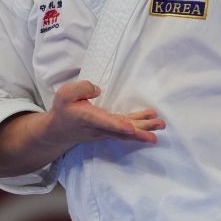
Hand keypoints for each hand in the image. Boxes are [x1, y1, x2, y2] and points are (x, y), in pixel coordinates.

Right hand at [39, 79, 165, 148]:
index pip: (105, 122)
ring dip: (145, 128)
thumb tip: (99, 89)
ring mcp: (106, 131)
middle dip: (141, 130)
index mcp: (88, 118)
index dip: (118, 126)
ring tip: (161, 124)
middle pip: (122, 131)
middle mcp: (100, 128)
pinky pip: (126, 130)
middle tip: (158, 129)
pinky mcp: (110, 131)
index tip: (130, 128)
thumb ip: (81, 88)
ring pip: (127, 132)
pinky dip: (139, 126)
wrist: (59, 131)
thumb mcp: (64, 94)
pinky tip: (151, 120)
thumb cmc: (63, 110)